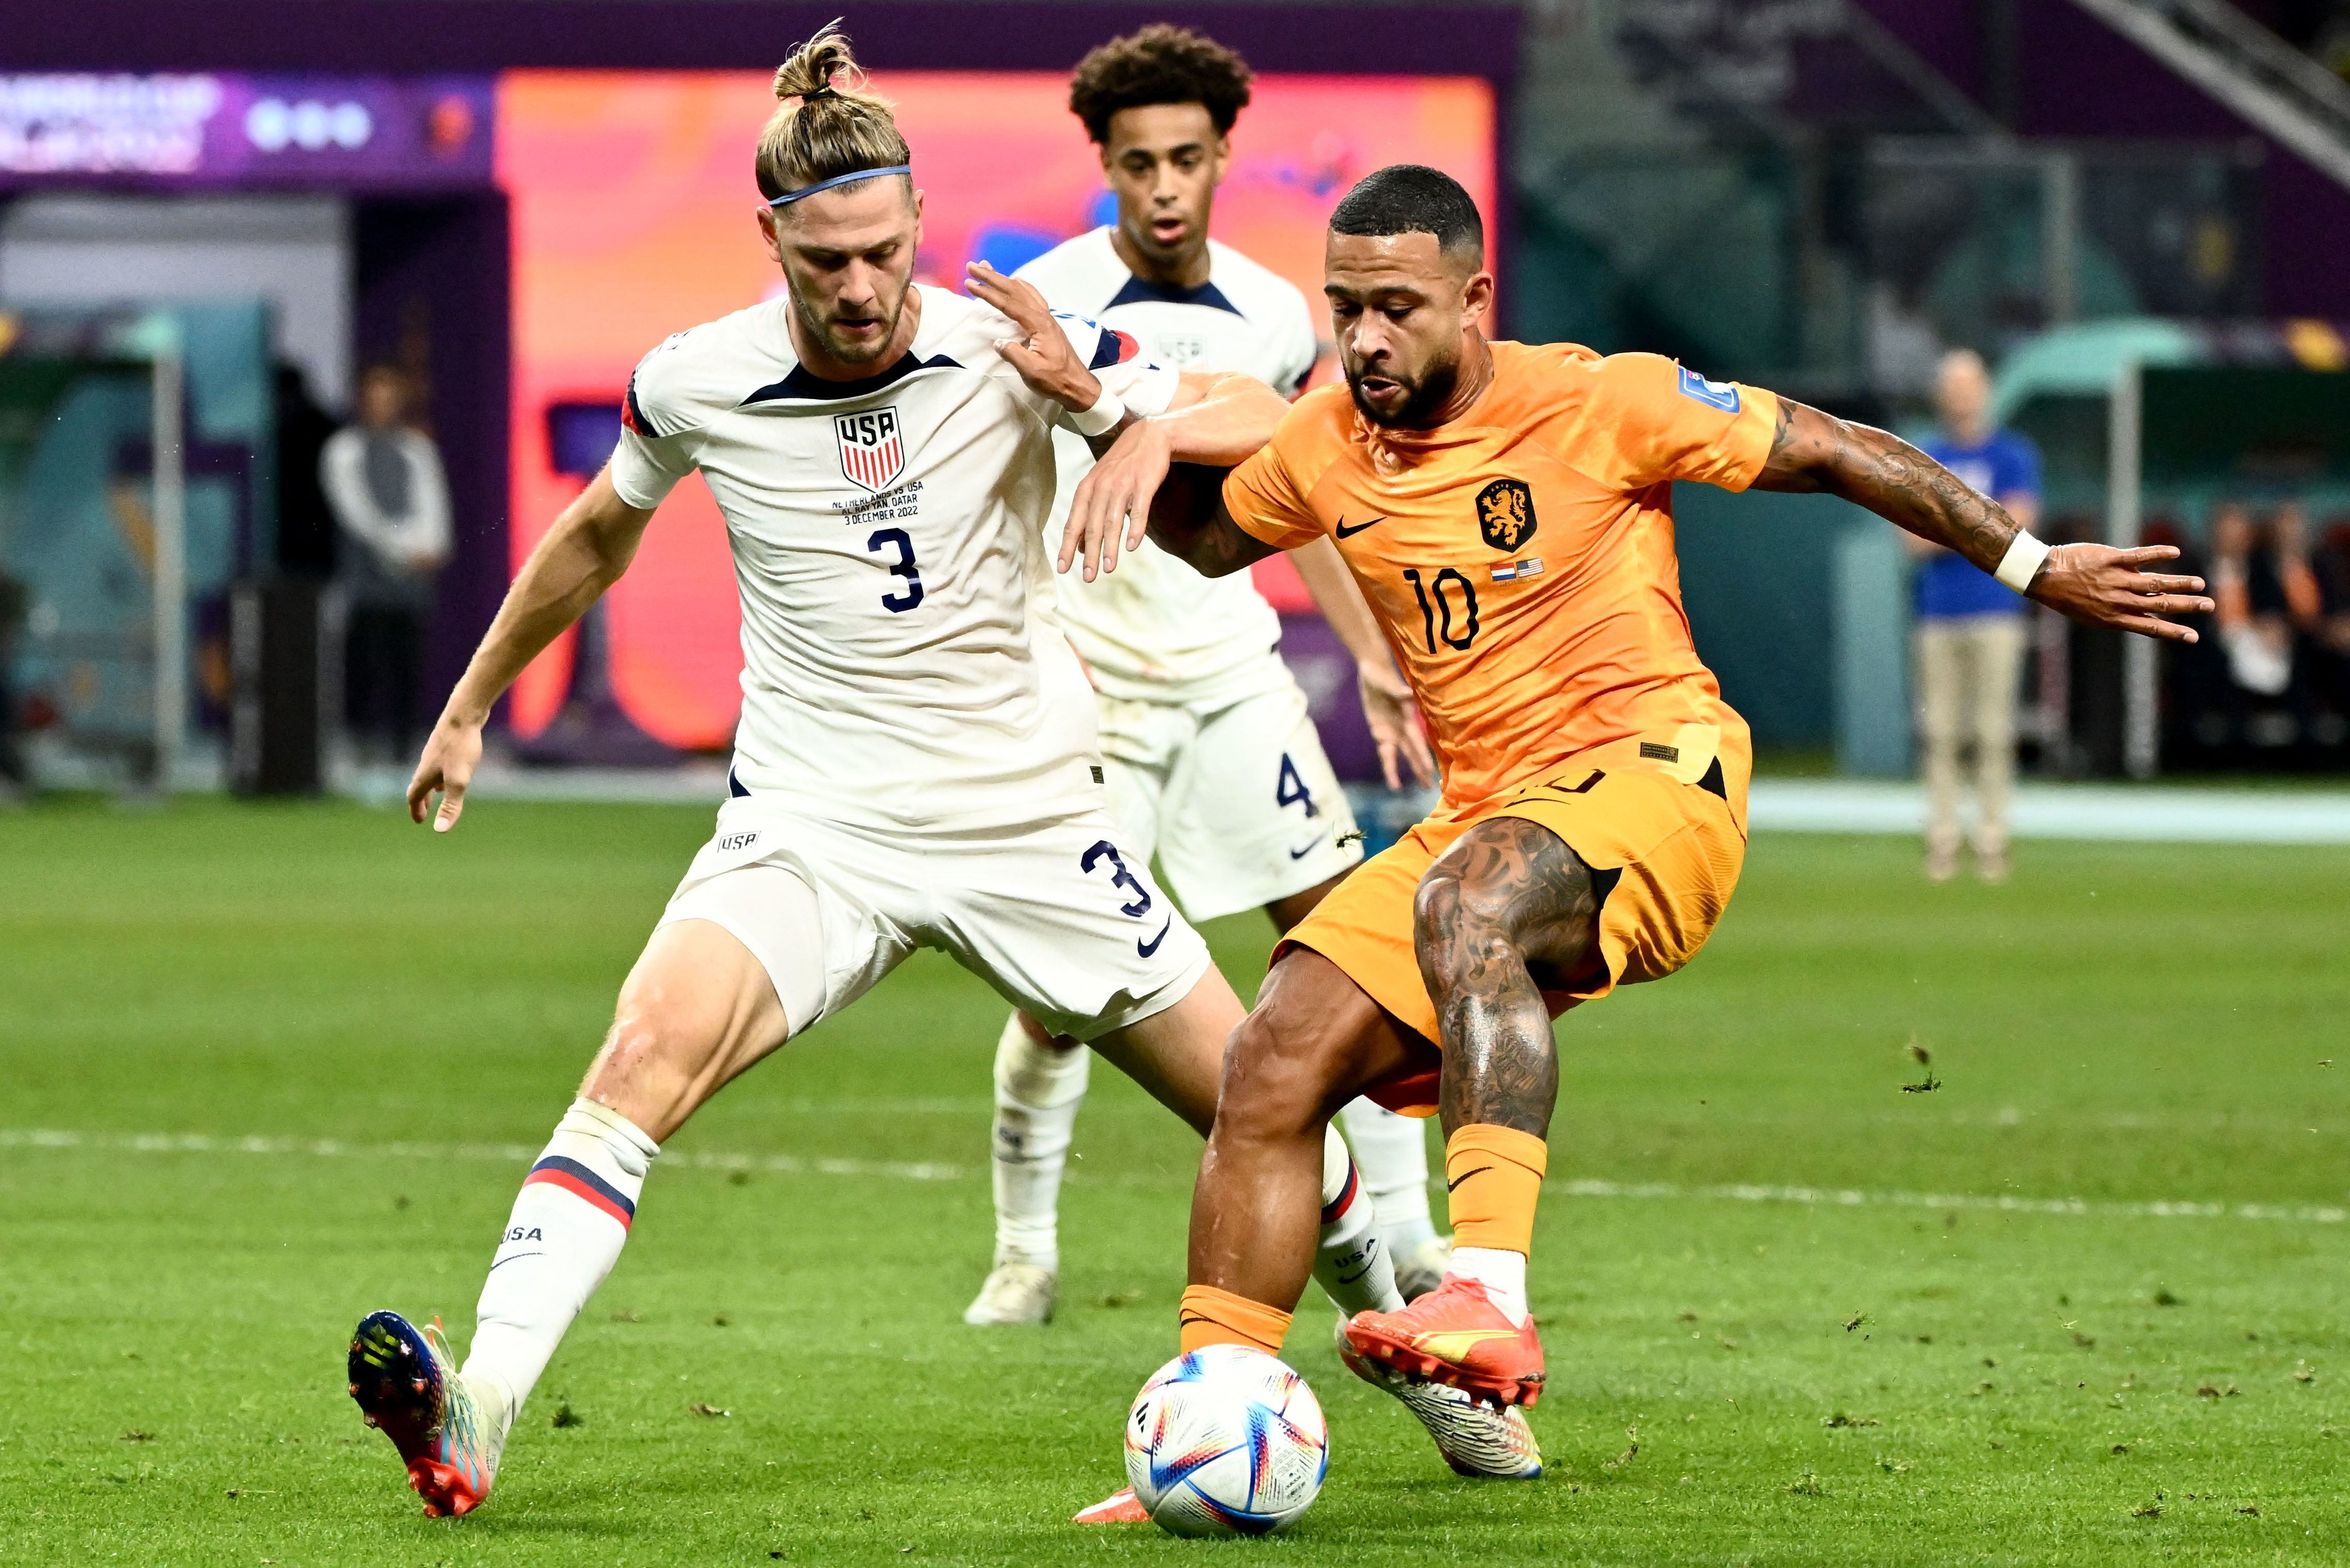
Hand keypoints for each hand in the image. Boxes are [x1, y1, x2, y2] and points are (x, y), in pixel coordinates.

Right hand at [406, 712, 483, 832]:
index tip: (419, 821)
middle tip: (425, 812)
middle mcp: (427, 762)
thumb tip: (440, 830)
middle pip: (419, 785)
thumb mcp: (459, 781)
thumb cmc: (461, 747)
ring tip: (439, 793)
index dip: (415, 810)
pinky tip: (454, 770)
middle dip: (421, 801)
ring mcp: (436, 751)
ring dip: (431, 787)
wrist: (464, 714)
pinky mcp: (447, 742)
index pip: (414, 796)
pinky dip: (442, 772)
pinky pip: (440, 762)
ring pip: (429, 773)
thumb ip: (451, 805)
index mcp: (425, 774)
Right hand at [964, 261, 1099, 413]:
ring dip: (1004, 278)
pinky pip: (1033, 296)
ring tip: (988, 268)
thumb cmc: (1056, 380)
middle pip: (1015, 290)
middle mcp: (1044, 316)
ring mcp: (1047, 318)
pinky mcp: (1048, 323)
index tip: (970, 283)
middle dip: (992, 277)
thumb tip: (998, 342)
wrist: (1078, 385)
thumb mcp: (1032, 371)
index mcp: (1039, 325)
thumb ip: (1013, 354)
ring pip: (1023, 290)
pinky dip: (1021, 286)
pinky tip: (1016, 282)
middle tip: (973, 267)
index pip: (1009, 303)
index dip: (988, 293)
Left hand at [1059, 418, 1171, 580]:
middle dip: (1090, 554)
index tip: (1064, 569)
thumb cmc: (1123, 466)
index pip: (1074, 523)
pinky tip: (1132, 546)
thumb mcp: (1100, 485)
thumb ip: (1090, 514)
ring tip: (1109, 568)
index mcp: (1087, 489)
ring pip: (1113, 521)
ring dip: (1110, 547)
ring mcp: (1122, 485)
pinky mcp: (1143, 483)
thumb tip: (1082, 549)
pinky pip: (1138, 510)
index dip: (1068, 547)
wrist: (1149, 437)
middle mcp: (1101, 487)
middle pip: (1092, 526)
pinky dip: (1135, 529)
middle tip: (1088, 577)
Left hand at [1358, 663, 1434, 789]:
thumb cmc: (1380, 675)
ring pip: (1402, 755)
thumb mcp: (1385, 681)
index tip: (1430, 770)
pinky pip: (1386, 752)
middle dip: (1421, 768)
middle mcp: (1402, 726)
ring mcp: (1392, 730)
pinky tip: (1393, 778)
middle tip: (1430, 786)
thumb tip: (1407, 693)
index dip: (1421, 755)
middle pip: (1413, 751)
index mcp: (1407, 716)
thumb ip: (1395, 689)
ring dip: (1410, 770)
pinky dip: (1389, 765)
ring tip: (1419, 785)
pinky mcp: (1381, 732)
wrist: (1372, 672)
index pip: (1416, 739)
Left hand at [2028, 544, 2212, 641]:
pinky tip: (2174, 553)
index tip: (2195, 637)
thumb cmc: (2069, 596)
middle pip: (2158, 604)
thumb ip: (2123, 612)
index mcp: (2114, 617)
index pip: (2150, 627)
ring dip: (2179, 583)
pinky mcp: (2110, 559)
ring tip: (2199, 584)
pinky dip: (2157, 553)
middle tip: (2209, 605)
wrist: (2044, 576)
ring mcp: (2114, 579)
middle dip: (2186, 606)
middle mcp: (2117, 600)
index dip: (2173, 632)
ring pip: (2153, 582)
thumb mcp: (2093, 614)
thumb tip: (2151, 612)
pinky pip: (2138, 556)